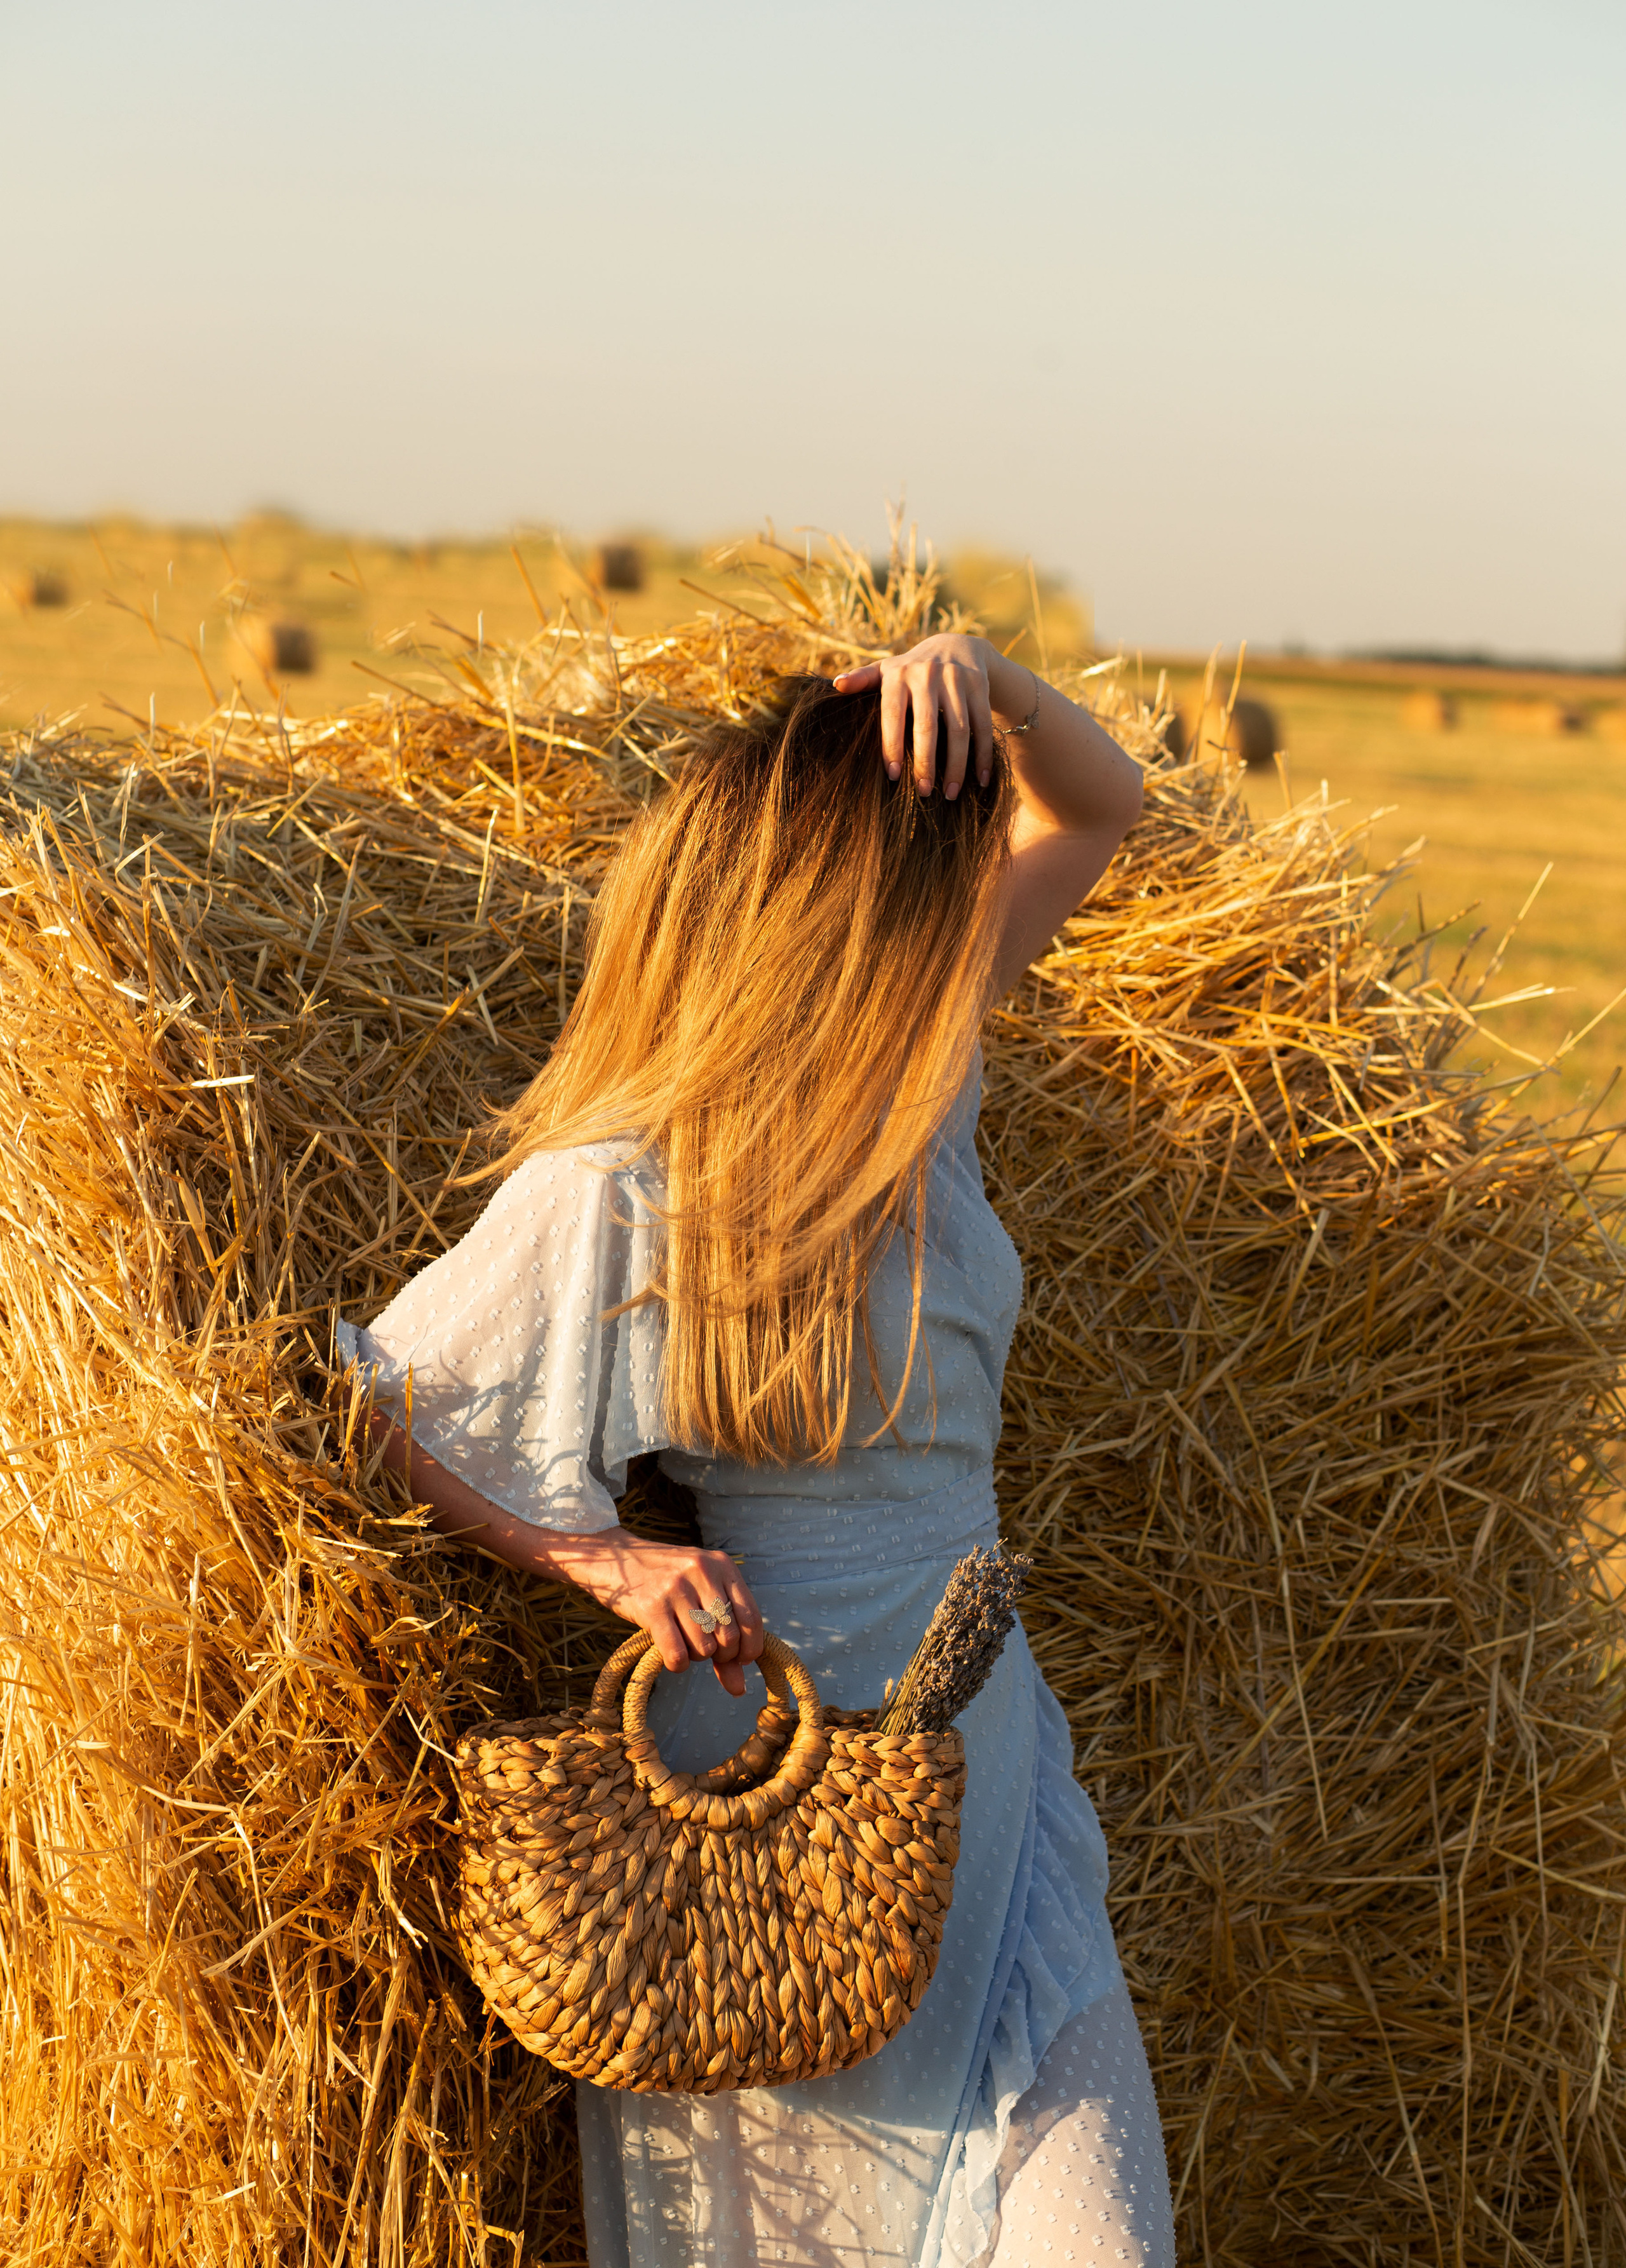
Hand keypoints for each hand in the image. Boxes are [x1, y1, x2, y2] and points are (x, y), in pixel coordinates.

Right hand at [544, 1530, 765, 1698]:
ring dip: (695, 1656)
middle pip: (729, 1637)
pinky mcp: (651, 1607)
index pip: (751, 1617)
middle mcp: (702, 1572)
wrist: (615, 1559)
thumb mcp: (700, 1595)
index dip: (749, 1648)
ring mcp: (676, 1588)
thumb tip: (739, 1689)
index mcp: (721, 1565)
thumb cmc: (665, 1581)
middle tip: (702, 1647)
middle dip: (720, 1654)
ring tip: (682, 1641)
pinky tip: (670, 1653)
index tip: (738, 1658)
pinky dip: (677, 1664)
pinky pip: (677, 1654)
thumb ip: (724, 1638)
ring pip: (704, 1648)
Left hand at [833, 633, 1002, 802]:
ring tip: (950, 794)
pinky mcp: (979, 685)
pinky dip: (983, 755)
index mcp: (898, 675)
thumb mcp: (886, 670)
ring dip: (956, 766)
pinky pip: (982, 726)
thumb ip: (862, 680)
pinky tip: (980, 780)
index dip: (892, 747)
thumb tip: (836, 686)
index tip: (893, 777)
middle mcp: (927, 674)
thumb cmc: (912, 669)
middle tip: (924, 793)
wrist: (957, 646)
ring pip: (959, 730)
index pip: (893, 716)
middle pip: (927, 727)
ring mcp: (956, 679)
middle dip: (926, 763)